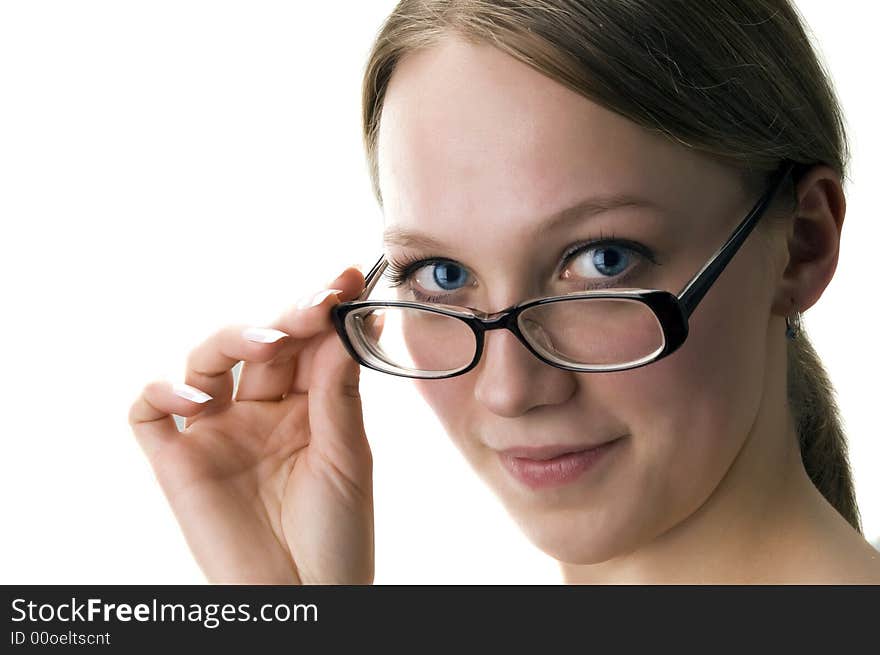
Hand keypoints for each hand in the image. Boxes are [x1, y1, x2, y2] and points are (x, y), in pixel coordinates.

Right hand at [128, 266, 373, 583]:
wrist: (306, 599)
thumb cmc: (336, 534)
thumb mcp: (346, 455)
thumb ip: (338, 391)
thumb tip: (346, 321)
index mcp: (307, 407)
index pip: (311, 344)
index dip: (326, 310)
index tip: (350, 277)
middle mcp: (260, 412)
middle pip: (263, 343)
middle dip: (290, 317)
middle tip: (318, 303)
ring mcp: (217, 432)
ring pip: (207, 360)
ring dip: (234, 338)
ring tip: (270, 342)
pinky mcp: (177, 459)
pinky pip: (150, 410)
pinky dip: (164, 392)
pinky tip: (200, 397)